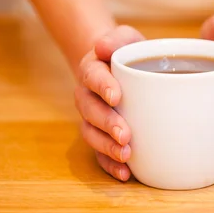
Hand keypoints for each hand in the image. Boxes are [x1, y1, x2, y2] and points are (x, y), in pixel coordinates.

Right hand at [74, 25, 143, 180]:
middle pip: (90, 111)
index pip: (93, 77)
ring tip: (126, 156)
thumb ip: (115, 40)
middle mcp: (87, 96)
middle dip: (106, 124)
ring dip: (107, 147)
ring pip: (92, 134)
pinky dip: (110, 164)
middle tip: (125, 134)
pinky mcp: (101, 135)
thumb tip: (103, 47)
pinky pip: (100, 153)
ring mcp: (91, 118)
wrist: (119, 67)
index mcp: (92, 70)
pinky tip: (126, 174)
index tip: (116, 97)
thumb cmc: (126, 53)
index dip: (103, 87)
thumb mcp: (125, 38)